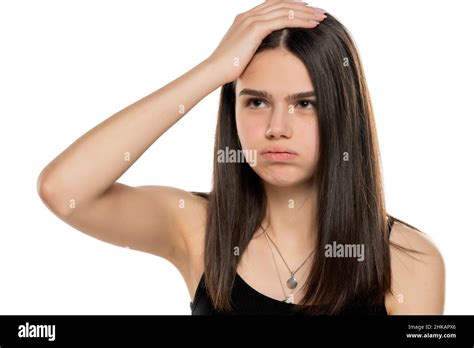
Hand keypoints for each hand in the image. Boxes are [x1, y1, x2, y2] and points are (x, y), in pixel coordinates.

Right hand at [206, 1, 326, 84]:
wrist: (214, 71)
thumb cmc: (226, 69)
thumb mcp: (242, 55)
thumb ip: (253, 48)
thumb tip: (264, 55)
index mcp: (245, 19)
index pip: (273, 6)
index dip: (291, 7)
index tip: (307, 12)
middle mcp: (248, 15)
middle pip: (281, 4)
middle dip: (303, 7)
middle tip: (320, 12)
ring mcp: (251, 20)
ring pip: (285, 9)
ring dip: (306, 12)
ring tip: (321, 17)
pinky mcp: (255, 28)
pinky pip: (284, 19)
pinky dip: (300, 20)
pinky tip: (313, 24)